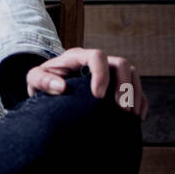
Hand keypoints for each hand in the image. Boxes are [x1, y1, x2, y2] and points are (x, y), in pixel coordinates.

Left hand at [26, 47, 147, 118]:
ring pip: (132, 74)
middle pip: (120, 64)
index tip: (98, 96)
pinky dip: (140, 101)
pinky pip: (136, 88)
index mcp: (76, 57)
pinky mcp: (116, 85)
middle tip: (122, 109)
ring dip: (135, 94)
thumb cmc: (42, 82)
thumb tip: (61, 87)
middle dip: (124, 86)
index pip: (97, 56)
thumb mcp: (34, 79)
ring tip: (130, 114)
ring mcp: (109, 72)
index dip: (101, 74)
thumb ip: (42, 81)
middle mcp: (95, 62)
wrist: (49, 90)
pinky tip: (137, 117)